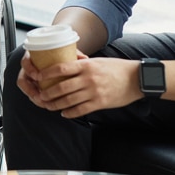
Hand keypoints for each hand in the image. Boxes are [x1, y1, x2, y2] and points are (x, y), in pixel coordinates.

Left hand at [20, 53, 142, 118]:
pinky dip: (70, 113)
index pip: (61, 68)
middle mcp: (88, 78)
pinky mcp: (100, 103)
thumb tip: (64, 65)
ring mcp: (94, 91)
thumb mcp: (97, 61)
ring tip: (48, 106)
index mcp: (86, 65)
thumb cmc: (116, 68)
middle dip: (48, 93)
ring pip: (69, 100)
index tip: (37, 77)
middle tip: (40, 96)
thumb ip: (81, 64)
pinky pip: (81, 110)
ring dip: (56, 104)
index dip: (46, 73)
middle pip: (61, 87)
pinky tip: (64, 113)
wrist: (136, 79)